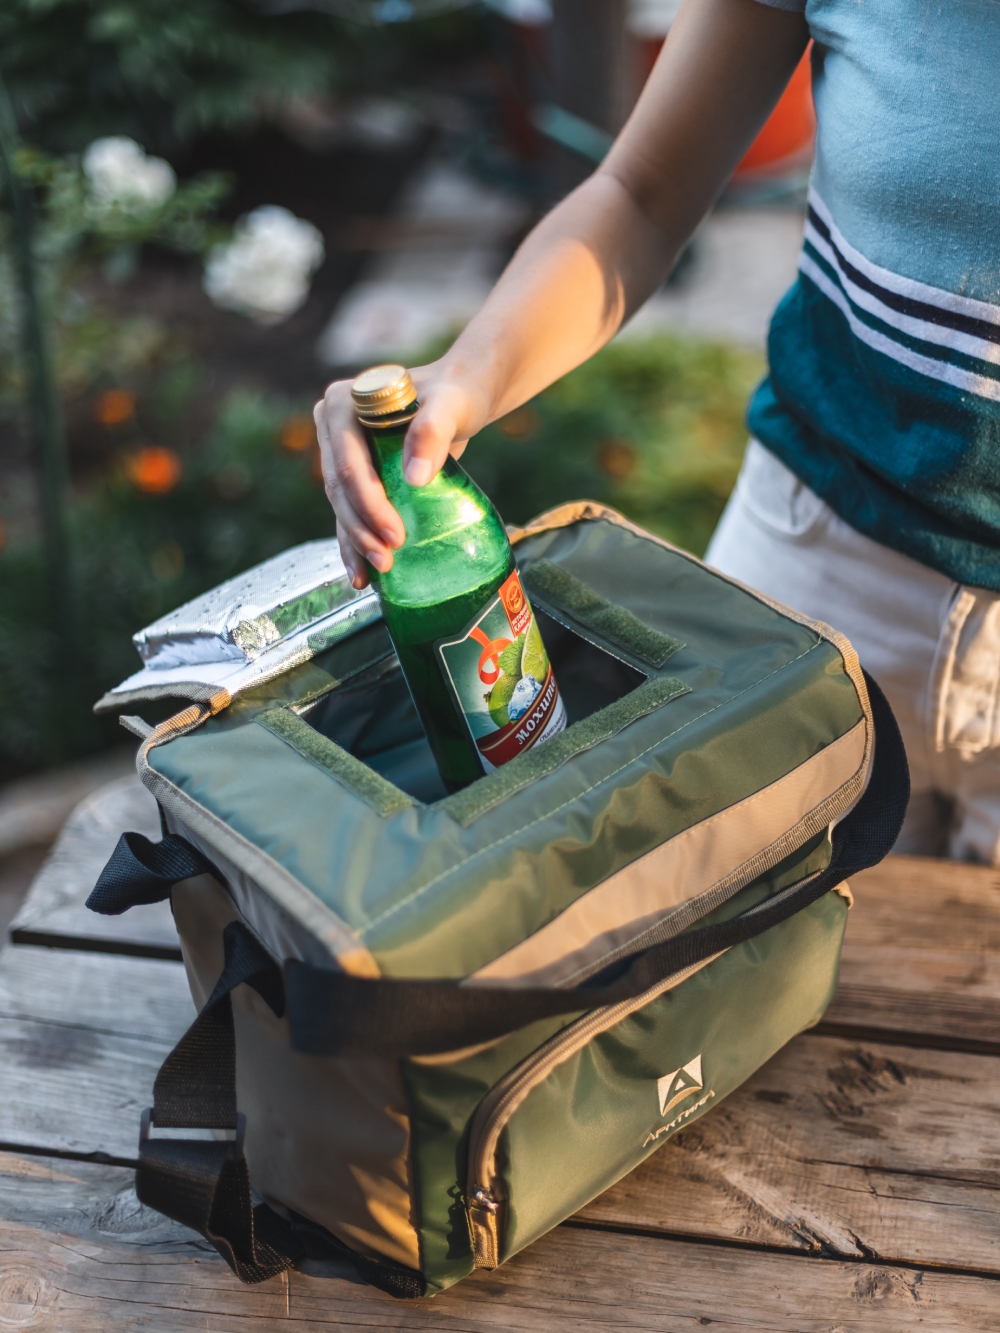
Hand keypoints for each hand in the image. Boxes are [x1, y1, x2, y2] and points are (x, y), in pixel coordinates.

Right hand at [314, 360, 490, 588]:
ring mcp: (339, 451)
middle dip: (361, 529)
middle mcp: (331, 427)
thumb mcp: (450, 407)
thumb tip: (415, 478)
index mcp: (341, 404)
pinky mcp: (354, 473)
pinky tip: (362, 573)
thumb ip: (432, 432)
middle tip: (388, 560)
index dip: (369, 503)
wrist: (461, 397)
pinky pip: (349, 511)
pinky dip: (355, 542)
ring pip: (341, 505)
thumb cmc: (456, 394)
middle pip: (339, 489)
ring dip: (356, 542)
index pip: (349, 464)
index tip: (396, 535)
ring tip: (376, 573)